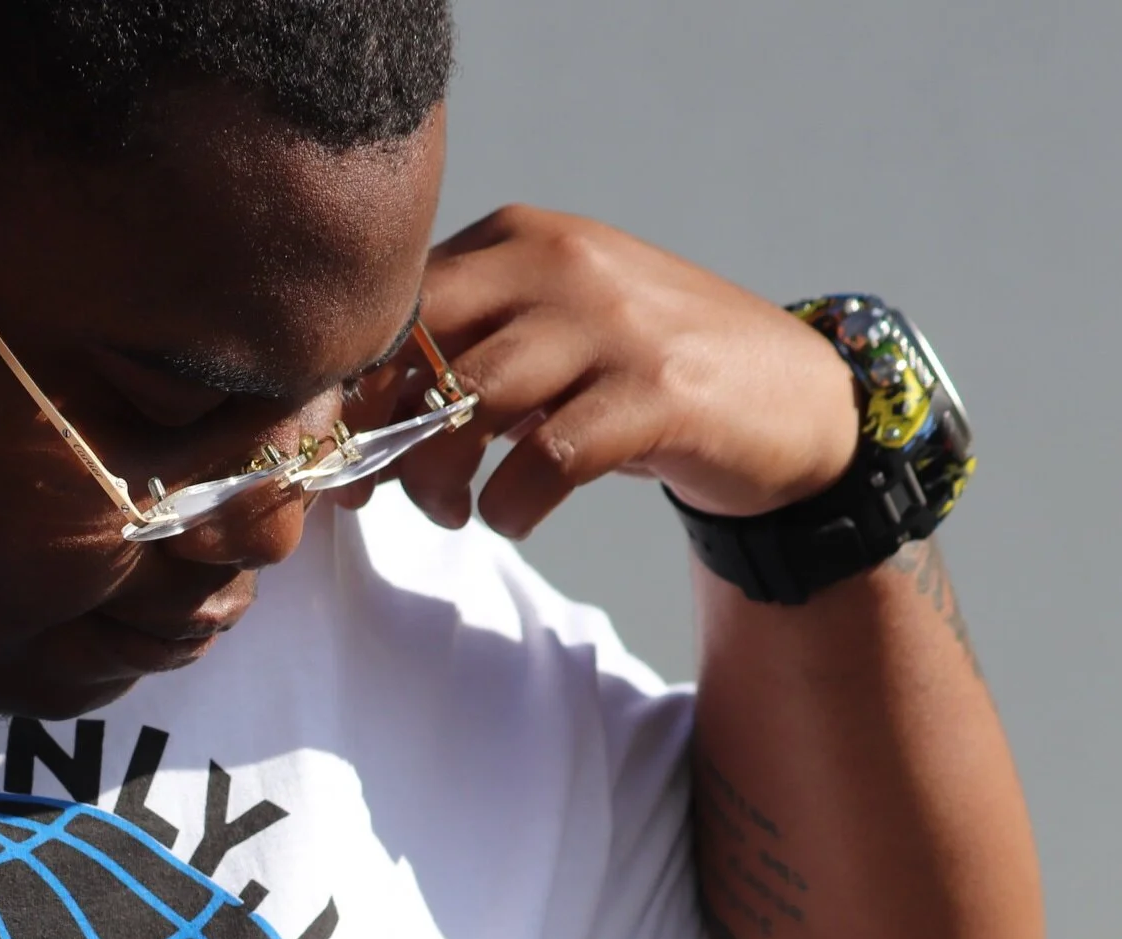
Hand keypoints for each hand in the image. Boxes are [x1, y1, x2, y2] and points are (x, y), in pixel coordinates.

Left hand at [334, 204, 858, 534]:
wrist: (786, 396)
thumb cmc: (637, 375)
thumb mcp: (546, 329)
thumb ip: (462, 343)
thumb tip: (345, 416)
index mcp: (518, 238)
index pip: (394, 302)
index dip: (347, 389)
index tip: (335, 453)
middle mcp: (561, 263)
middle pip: (418, 344)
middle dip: (378, 429)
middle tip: (376, 490)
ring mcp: (612, 324)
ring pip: (469, 400)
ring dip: (437, 477)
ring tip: (451, 511)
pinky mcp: (657, 393)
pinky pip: (545, 457)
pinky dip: (510, 505)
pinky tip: (513, 517)